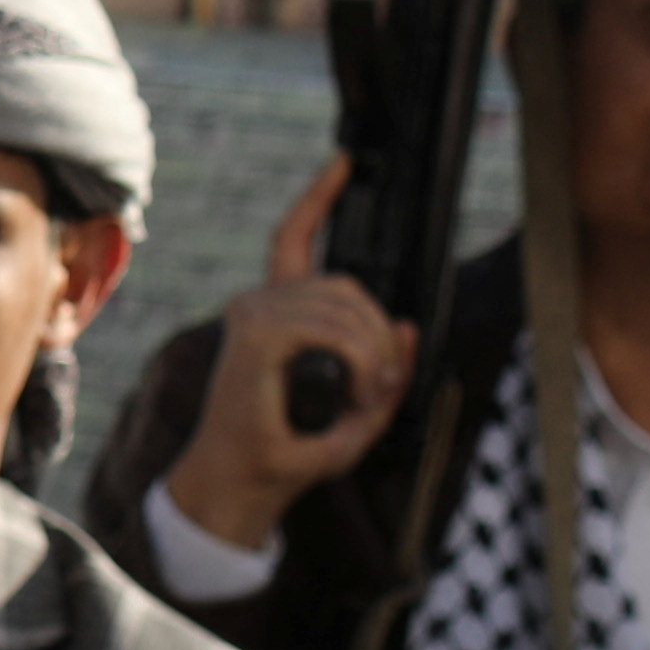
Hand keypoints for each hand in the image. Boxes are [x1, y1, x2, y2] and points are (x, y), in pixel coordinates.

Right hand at [167, 159, 408, 556]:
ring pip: (343, 304)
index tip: (345, 162)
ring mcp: (253, 316)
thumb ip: (385, 371)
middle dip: (379, 334)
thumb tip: (407, 327)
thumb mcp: (356, 413)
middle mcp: (258, 305)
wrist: (242, 487)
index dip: (319, 198)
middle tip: (381, 387)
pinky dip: (359, 358)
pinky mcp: (256, 336)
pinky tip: (358, 389)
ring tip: (367, 397)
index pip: (294, 240)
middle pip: (345, 284)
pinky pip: (329, 324)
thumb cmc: (288, 454)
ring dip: (373, 354)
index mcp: (273, 313)